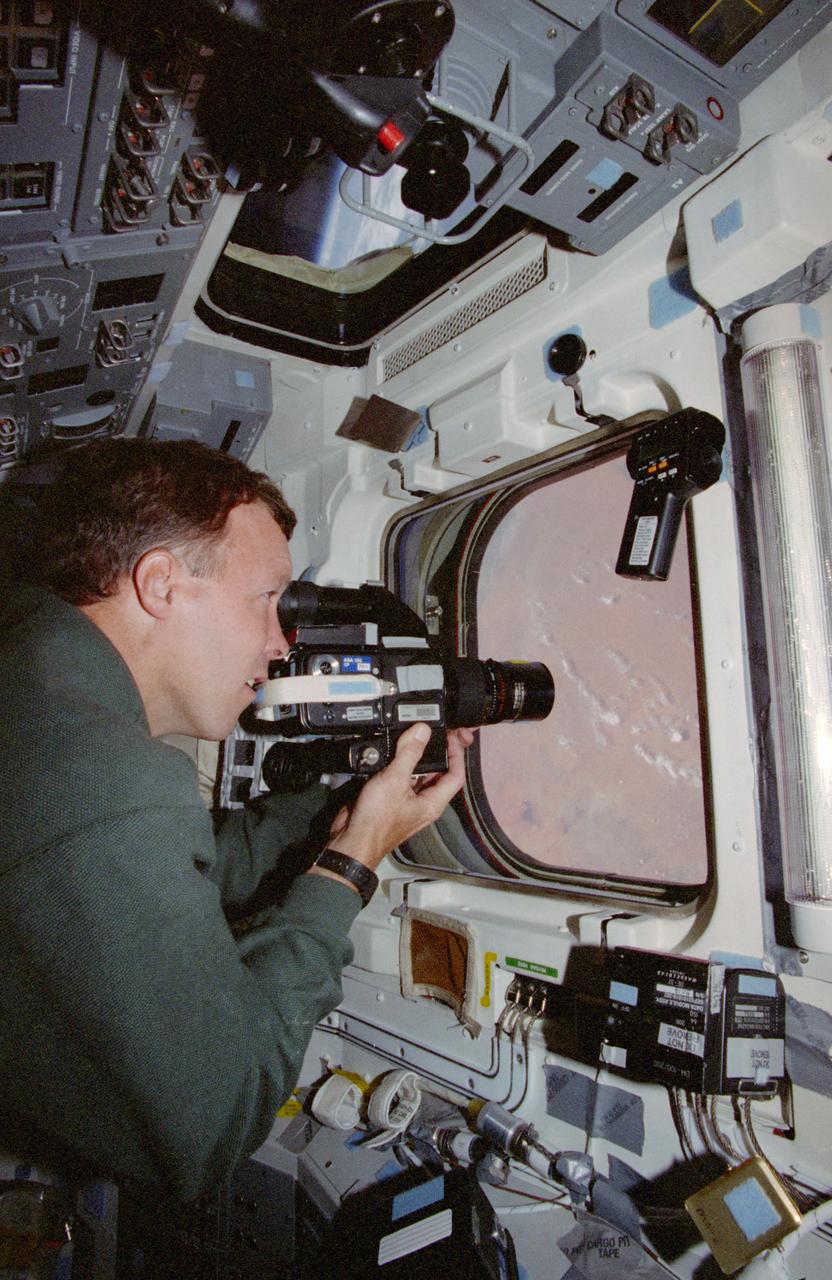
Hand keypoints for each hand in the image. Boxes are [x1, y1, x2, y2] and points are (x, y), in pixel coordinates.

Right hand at [322, 723, 473, 871]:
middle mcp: (422, 803)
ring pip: (414, 773)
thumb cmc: (376, 823)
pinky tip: (388, 753)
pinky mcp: (388, 798)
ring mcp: (405, 801)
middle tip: (428, 733)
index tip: (450, 737)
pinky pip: (397, 777)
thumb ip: (410, 753)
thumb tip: (422, 732)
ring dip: (411, 757)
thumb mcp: (395, 780)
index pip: (456, 776)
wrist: (351, 840)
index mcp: (432, 803)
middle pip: (436, 773)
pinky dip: (395, 764)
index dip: (457, 755)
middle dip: (433, 752)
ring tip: (408, 738)